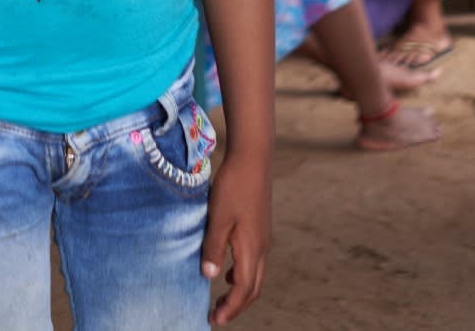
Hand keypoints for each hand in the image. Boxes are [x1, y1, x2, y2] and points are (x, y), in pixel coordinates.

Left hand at [202, 151, 270, 322]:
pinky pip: (255, 262)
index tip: (214, 319)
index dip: (230, 308)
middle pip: (253, 288)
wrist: (253, 159)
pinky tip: (228, 270)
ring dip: (240, 291)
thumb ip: (213, 248)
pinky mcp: (261, 229)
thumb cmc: (233, 187)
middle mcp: (262, 248)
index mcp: (252, 249)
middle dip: (236, 305)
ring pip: (256, 275)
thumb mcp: (218, 218)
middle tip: (217, 315)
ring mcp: (264, 238)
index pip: (243, 290)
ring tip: (221, 298)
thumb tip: (209, 277)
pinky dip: (242, 274)